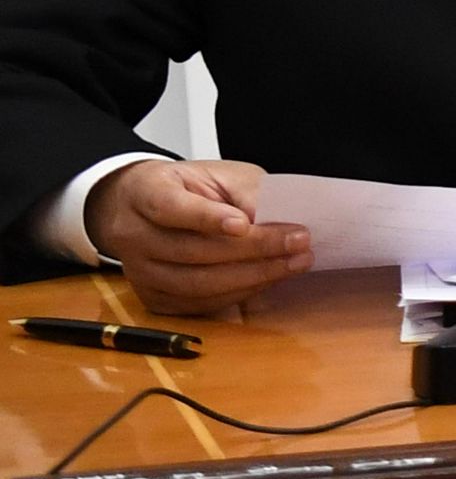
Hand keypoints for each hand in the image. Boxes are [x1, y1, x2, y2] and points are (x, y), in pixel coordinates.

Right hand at [83, 159, 308, 315]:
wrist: (145, 209)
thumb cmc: (192, 188)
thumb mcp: (220, 174)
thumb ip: (245, 191)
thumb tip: (275, 219)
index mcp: (147, 192)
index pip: (171, 208)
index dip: (207, 218)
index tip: (245, 224)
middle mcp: (133, 235)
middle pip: (191, 251)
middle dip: (252, 250)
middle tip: (299, 242)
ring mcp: (140, 271)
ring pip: (195, 283)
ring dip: (252, 277)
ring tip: (295, 263)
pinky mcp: (153, 298)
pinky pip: (197, 304)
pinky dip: (238, 294)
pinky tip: (269, 280)